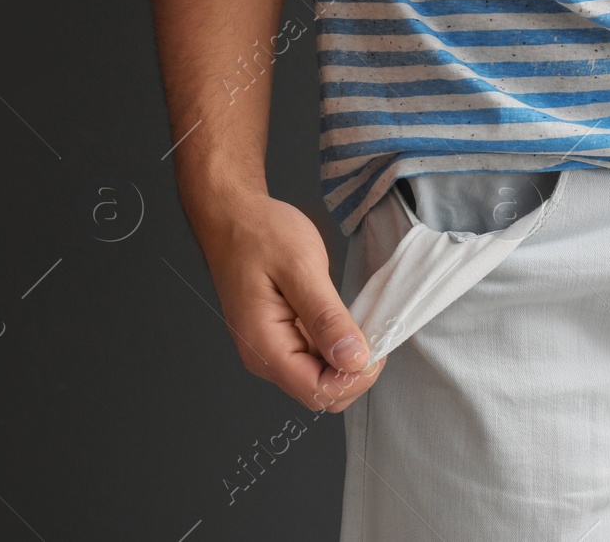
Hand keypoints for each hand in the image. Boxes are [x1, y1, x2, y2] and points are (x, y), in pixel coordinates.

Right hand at [190, 189, 385, 412]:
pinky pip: (314, 357)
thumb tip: (353, 359)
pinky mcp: (280, 337)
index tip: (377, 346)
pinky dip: (337, 346)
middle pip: (320, 393)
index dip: (353, 378)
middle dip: (354, 372)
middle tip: (374, 332)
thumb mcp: (301, 268)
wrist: (233, 216)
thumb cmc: (260, 234)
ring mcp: (271, 349)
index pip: (316, 392)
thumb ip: (327, 318)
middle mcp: (264, 357)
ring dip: (347, 359)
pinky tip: (346, 320)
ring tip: (362, 322)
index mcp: (264, 346)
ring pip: (320, 377)